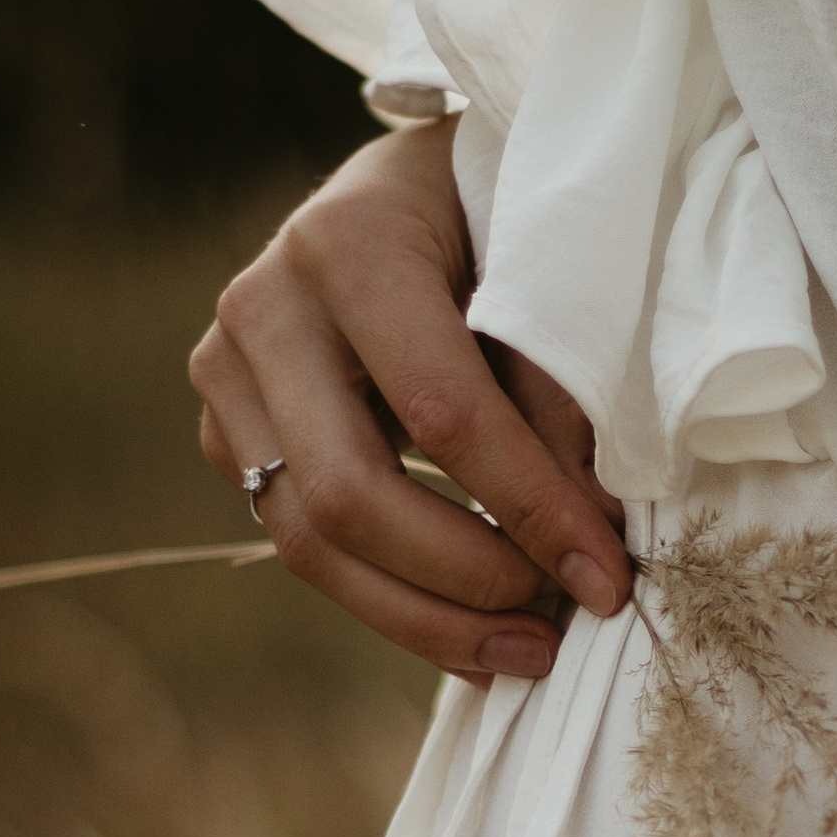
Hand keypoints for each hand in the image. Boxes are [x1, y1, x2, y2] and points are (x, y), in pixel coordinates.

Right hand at [189, 118, 630, 681]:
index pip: (443, 414)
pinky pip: (306, 546)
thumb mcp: (544, 265)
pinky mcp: (228, 432)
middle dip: (467, 581)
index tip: (609, 578)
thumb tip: (591, 537)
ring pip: (309, 545)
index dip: (530, 509)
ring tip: (528, 652)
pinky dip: (397, 602)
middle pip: (348, 498)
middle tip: (562, 629)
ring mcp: (228, 375)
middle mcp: (263, 308)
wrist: (415, 184)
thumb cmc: (500, 211)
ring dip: (427, 620)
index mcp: (348, 244)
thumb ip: (560, 390)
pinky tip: (475, 634)